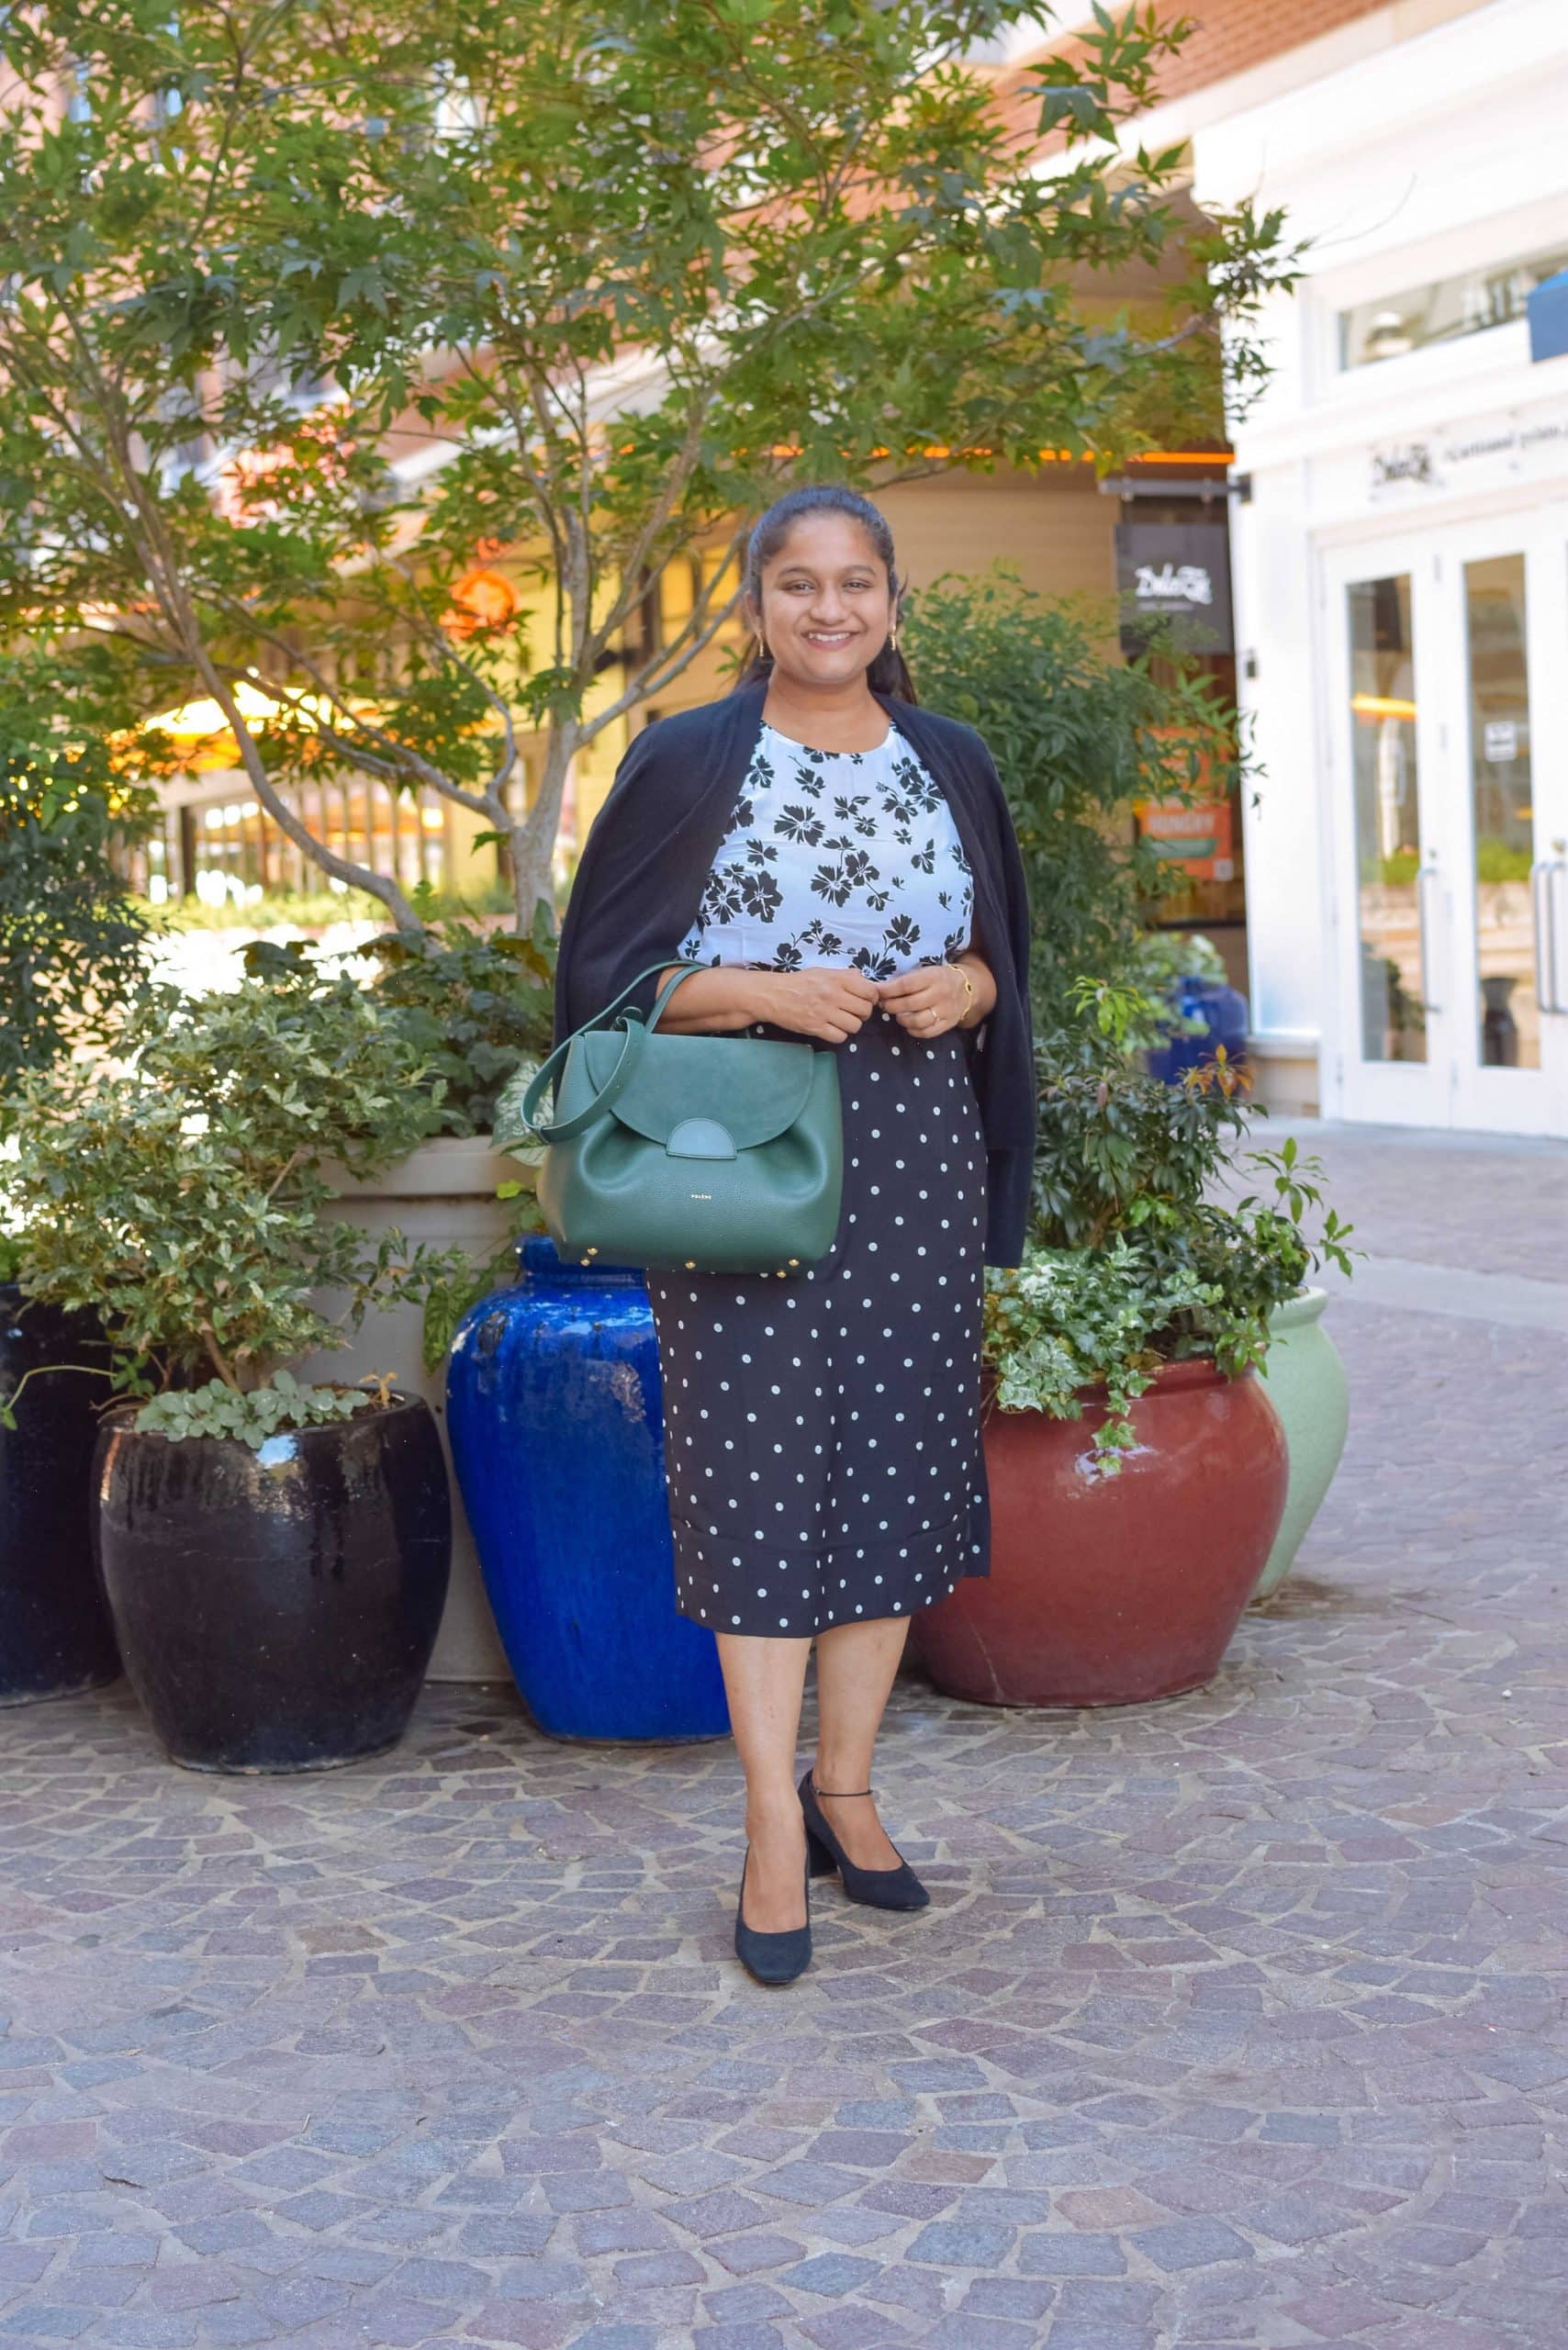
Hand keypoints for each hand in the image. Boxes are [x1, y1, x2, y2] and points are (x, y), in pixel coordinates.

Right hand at [751, 965, 878, 1042]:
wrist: (773, 994)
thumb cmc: (799, 982)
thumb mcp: (823, 972)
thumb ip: (845, 975)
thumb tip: (865, 980)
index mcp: (837, 979)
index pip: (870, 991)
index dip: (872, 998)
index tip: (866, 1000)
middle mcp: (833, 995)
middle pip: (865, 1010)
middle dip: (863, 1013)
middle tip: (854, 1013)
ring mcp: (825, 1012)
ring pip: (855, 1026)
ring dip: (851, 1025)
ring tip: (842, 1021)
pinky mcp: (816, 1027)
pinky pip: (840, 1037)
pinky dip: (840, 1035)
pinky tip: (833, 1029)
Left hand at [877, 962, 967, 1037]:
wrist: (967, 988)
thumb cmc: (938, 978)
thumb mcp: (926, 971)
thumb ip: (906, 980)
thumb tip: (880, 989)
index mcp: (933, 976)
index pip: (906, 985)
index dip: (888, 990)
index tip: (878, 992)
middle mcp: (940, 993)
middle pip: (909, 1004)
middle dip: (891, 1006)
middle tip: (884, 1005)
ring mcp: (946, 1010)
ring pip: (917, 1021)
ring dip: (902, 1019)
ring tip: (897, 1015)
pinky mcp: (948, 1023)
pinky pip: (927, 1032)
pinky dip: (913, 1030)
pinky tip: (908, 1024)